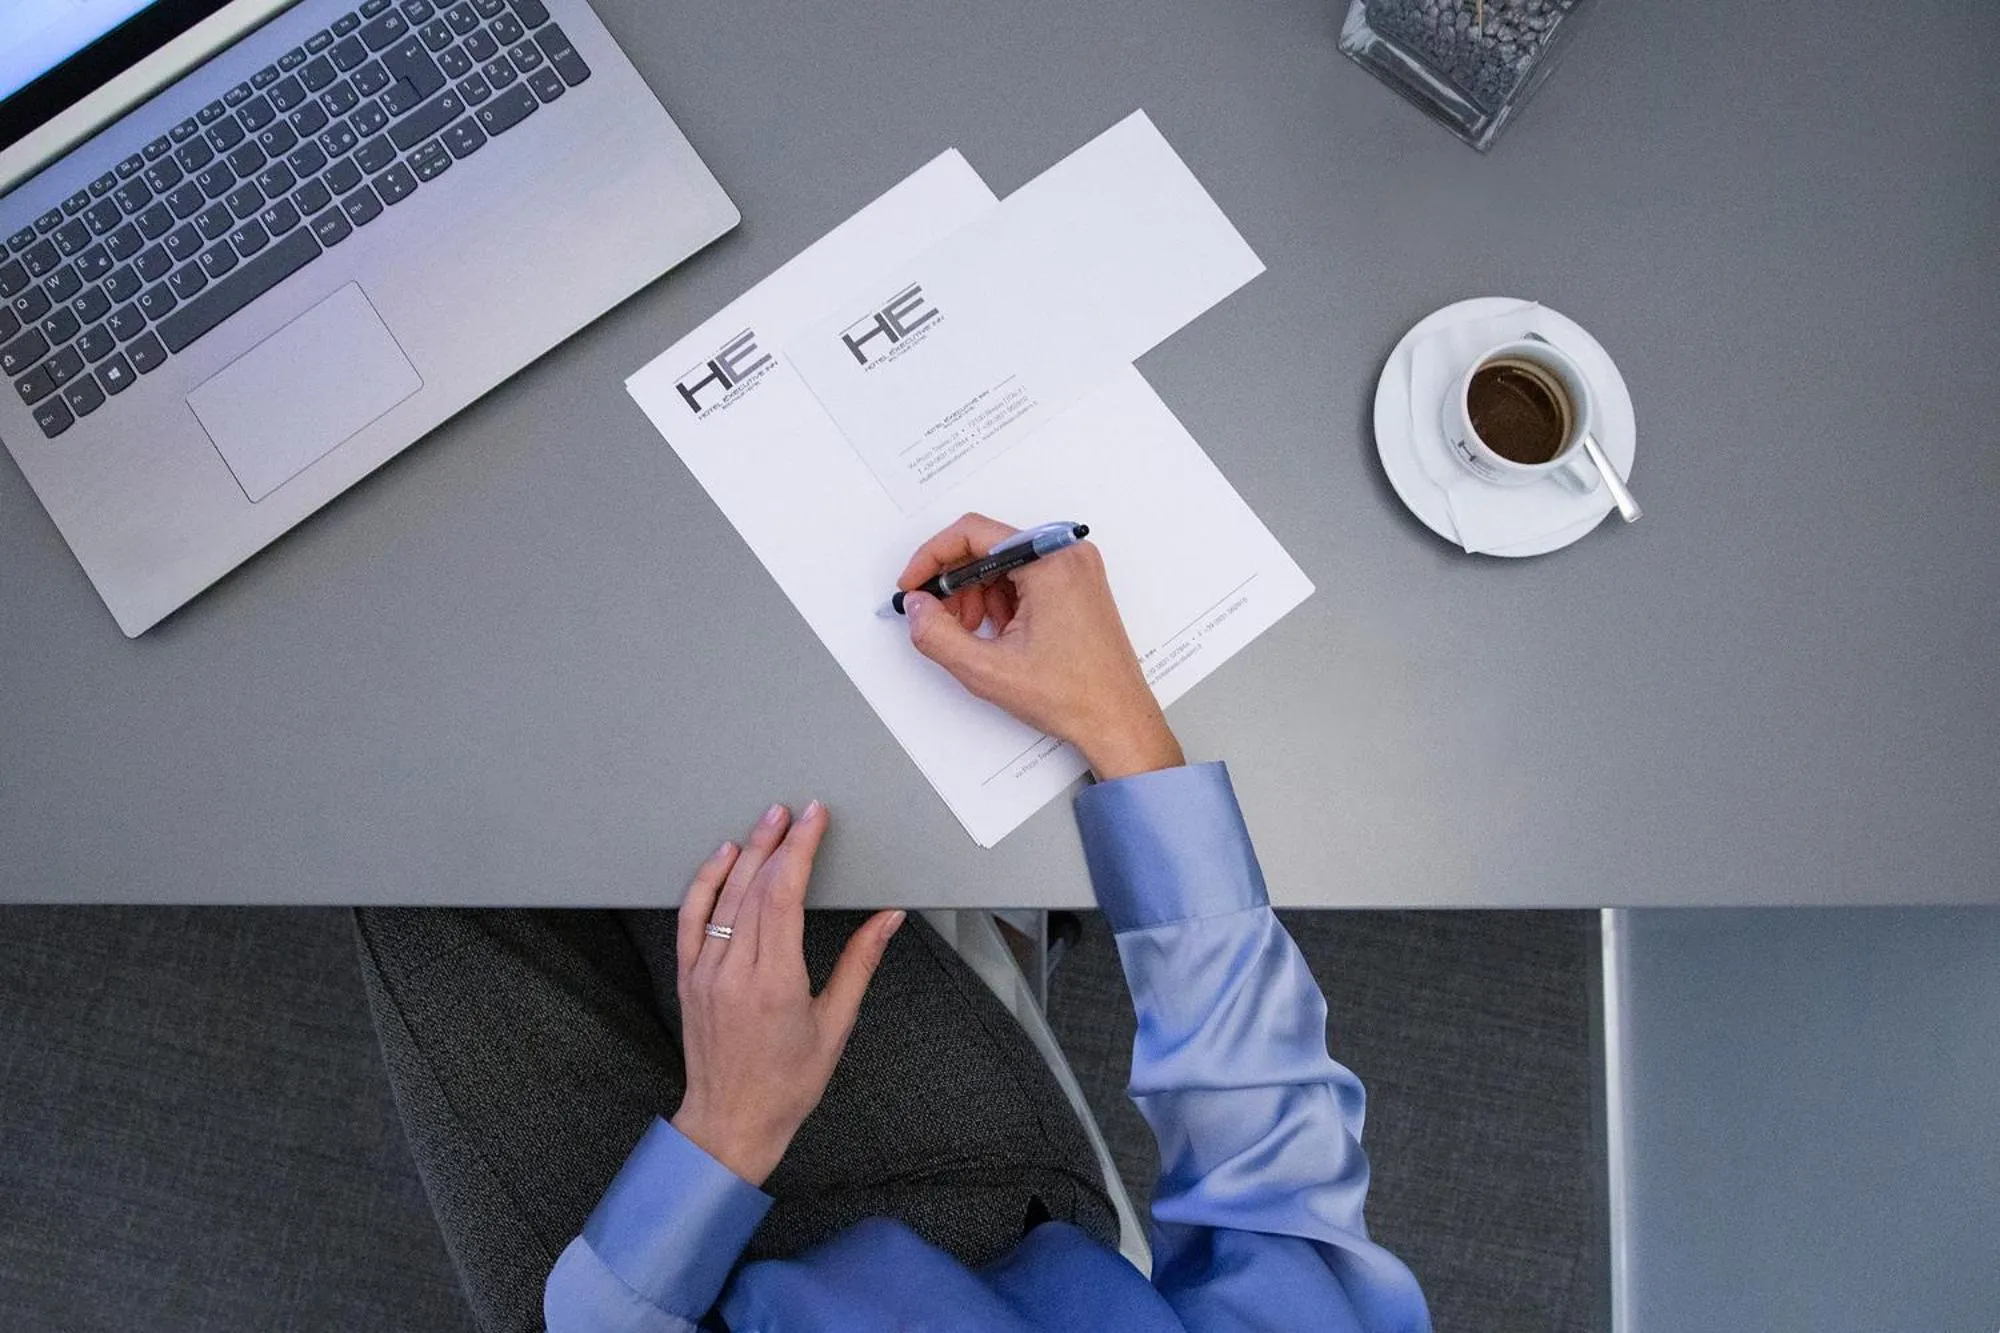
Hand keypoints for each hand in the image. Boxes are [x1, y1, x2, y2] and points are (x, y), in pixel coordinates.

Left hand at [671, 801, 904, 1187]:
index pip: (785, 895)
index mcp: (776, 982)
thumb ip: (860, 963)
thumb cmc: (787, 1084)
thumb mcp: (835, 1025)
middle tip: (795, 810)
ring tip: (766, 821)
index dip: (801, 849)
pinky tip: (721, 858)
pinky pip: (692, 917)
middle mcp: (736, 971)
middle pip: (755, 886)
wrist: (730, 1123)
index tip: (814, 819)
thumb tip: (888, 918)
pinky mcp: (688, 978)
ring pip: (724, 895)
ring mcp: (706, 972)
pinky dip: (706, 882)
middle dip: (777, 840)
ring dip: (746, 852)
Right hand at [898, 513, 1183, 780]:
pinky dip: (1003, 600)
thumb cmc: (1073, 696)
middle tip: (939, 619)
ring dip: (978, 594)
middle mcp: (1068, 555)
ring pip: (1005, 563)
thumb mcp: (988, 670)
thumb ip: (937, 635)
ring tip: (974, 635)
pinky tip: (1000, 634)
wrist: (1117, 720)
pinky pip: (1026, 576)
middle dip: (956, 584)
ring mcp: (1077, 568)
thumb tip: (915, 607)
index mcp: (1050, 563)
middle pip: (988, 547)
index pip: (973, 533)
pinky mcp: (1078, 585)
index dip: (932, 558)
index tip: (913, 585)